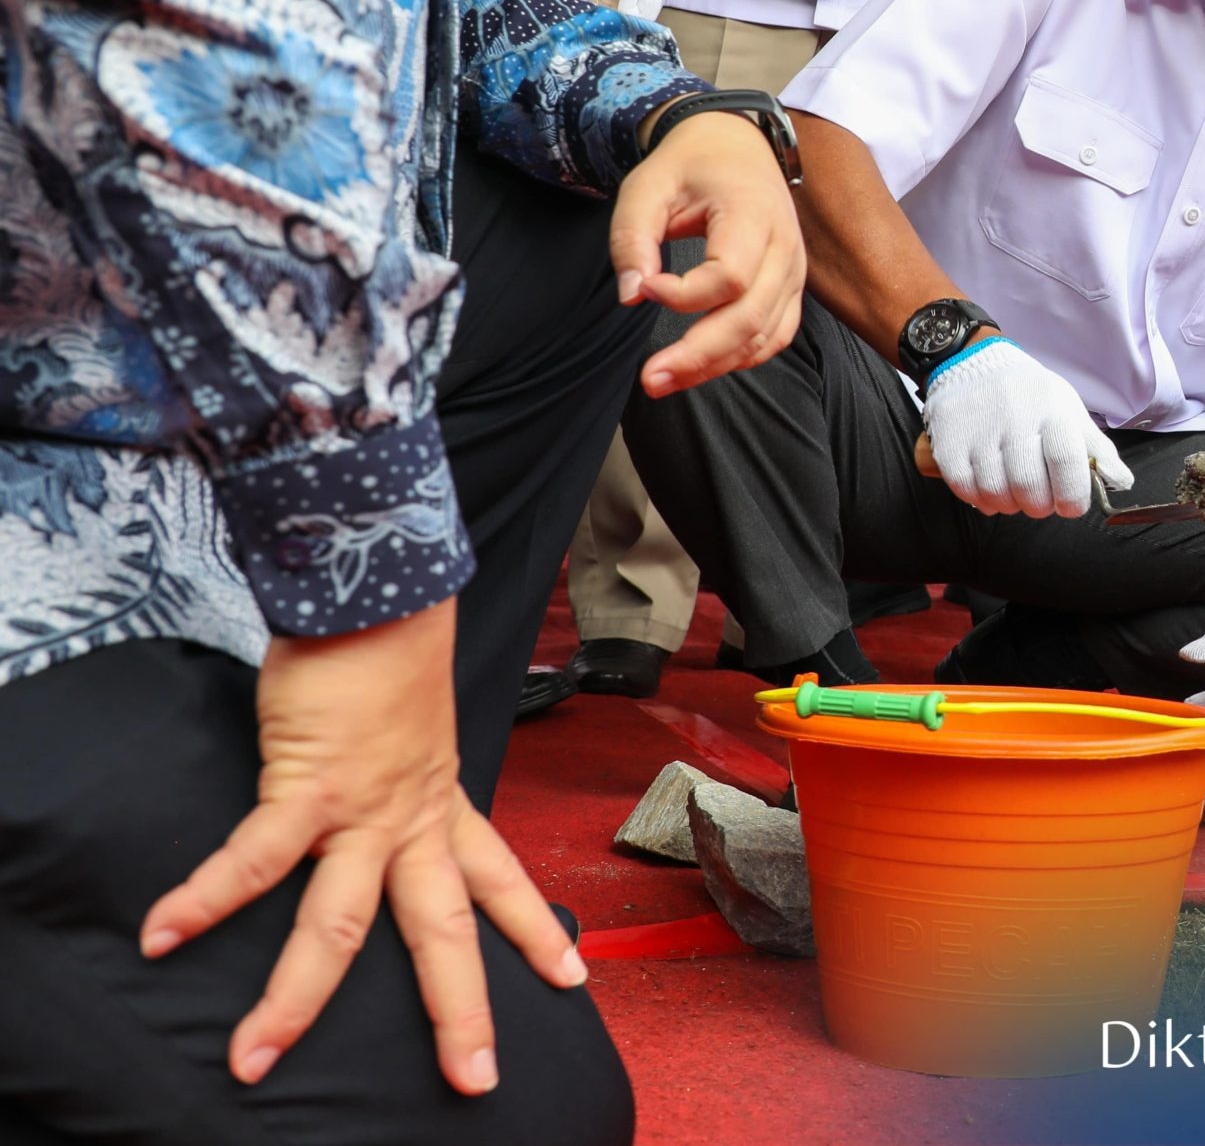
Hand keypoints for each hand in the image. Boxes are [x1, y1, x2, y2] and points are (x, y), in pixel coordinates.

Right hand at [139, 599, 584, 1095]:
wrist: (378, 594)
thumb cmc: (384, 659)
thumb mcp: (412, 734)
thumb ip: (401, 780)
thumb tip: (376, 800)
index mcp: (443, 808)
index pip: (501, 881)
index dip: (534, 931)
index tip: (573, 977)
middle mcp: (413, 821)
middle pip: (444, 933)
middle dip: (459, 1012)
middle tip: (474, 1080)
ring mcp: (363, 811)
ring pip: (340, 925)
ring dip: (294, 998)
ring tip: (254, 1058)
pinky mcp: (308, 785)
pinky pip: (253, 856)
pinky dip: (204, 897)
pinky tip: (161, 933)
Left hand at [614, 110, 806, 397]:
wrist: (737, 146)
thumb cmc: (690, 165)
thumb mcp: (647, 186)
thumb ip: (633, 238)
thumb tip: (632, 296)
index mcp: (753, 213)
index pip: (729, 276)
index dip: (683, 295)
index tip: (645, 286)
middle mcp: (785, 247)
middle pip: (751, 318)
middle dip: (699, 355)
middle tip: (650, 379)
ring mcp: (794, 271)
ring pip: (765, 335)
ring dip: (716, 366)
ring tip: (666, 381)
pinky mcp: (791, 288)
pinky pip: (776, 335)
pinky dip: (742, 357)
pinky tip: (703, 367)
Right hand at [921, 337, 1133, 516]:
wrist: (973, 363)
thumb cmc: (1030, 396)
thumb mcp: (1069, 411)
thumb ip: (1096, 449)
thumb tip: (1122, 482)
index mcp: (1053, 412)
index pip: (1067, 463)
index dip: (1072, 496)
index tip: (1071, 505)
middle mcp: (1016, 420)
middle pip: (1030, 487)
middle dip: (1040, 505)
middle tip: (1040, 499)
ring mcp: (979, 431)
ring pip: (997, 493)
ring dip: (1009, 504)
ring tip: (1014, 492)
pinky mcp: (949, 442)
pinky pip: (965, 489)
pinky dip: (979, 499)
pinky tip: (989, 489)